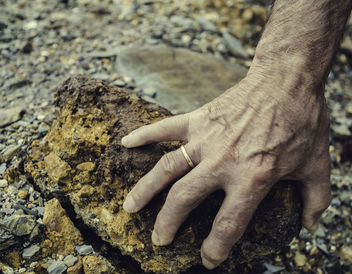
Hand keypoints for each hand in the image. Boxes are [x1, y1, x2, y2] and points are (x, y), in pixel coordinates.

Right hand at [121, 76, 330, 268]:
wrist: (287, 79)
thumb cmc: (303, 121)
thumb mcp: (317, 164)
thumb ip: (316, 199)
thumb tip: (312, 225)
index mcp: (252, 177)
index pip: (228, 223)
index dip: (215, 248)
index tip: (207, 259)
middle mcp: (222, 162)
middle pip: (184, 200)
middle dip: (167, 224)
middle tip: (158, 239)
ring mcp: (206, 139)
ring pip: (166, 169)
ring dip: (145, 190)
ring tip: (128, 207)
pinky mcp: (199, 119)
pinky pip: (165, 128)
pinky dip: (144, 134)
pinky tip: (125, 143)